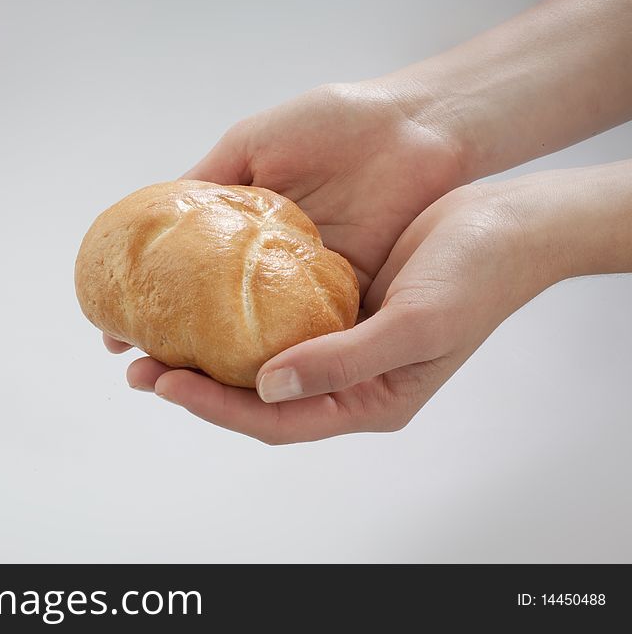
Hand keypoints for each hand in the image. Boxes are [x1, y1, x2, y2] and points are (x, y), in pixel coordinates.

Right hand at [104, 82, 462, 354]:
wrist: (417, 128)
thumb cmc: (336, 123)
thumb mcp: (255, 143)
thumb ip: (209, 181)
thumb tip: (150, 215)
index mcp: (243, 233)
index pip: (186, 283)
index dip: (150, 310)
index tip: (113, 334)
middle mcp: (269, 270)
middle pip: (217, 325)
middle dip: (175, 354)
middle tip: (138, 372)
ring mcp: (308, 291)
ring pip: (258, 343)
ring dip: (218, 371)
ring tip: (176, 387)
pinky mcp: (350, 303)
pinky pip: (311, 341)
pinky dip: (281, 363)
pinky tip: (244, 383)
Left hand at [128, 172, 584, 442]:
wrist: (506, 226)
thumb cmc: (474, 277)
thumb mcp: (413, 323)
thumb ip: (343, 361)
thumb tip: (267, 387)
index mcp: (369, 401)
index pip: (276, 420)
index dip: (215, 406)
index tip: (163, 382)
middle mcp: (348, 382)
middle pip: (258, 399)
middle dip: (198, 387)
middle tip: (140, 367)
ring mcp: (340, 347)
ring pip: (261, 364)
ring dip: (211, 356)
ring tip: (158, 341)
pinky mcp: (337, 310)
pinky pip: (276, 324)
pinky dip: (238, 320)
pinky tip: (205, 305)